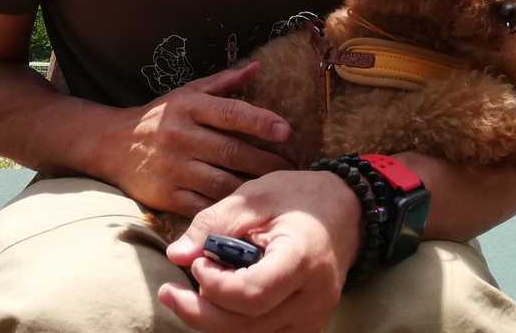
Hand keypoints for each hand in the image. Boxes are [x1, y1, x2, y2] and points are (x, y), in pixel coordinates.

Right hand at [98, 62, 295, 216]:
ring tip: (277, 189)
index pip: (231, 113)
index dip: (261, 122)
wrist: (111, 144)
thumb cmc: (159, 117)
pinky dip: (227, 208)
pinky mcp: (166, 195)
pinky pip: (204, 205)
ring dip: (253, 187)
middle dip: (267, 161)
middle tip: (294, 168)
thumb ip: (223, 82)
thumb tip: (257, 67)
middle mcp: (181, 136)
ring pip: (222, 181)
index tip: (287, 132)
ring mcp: (173, 167)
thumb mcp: (186, 92)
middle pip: (232, 151)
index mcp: (188, 107)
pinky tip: (247, 209)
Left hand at [159, 170, 361, 331]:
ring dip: (213, 321)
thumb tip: (175, 255)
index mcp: (301, 258)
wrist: (346, 211)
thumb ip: (214, 223)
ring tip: (186, 296)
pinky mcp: (306, 326)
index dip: (216, 286)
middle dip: (200, 312)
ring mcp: (313, 317)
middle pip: (247, 325)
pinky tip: (216, 306)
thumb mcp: (255, 195)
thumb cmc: (299, 197)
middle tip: (168, 292)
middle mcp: (312, 297)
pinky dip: (234, 325)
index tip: (198, 263)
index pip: (253, 294)